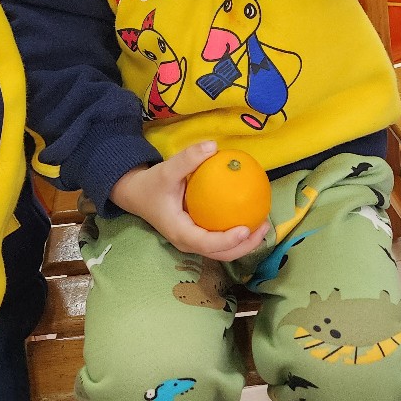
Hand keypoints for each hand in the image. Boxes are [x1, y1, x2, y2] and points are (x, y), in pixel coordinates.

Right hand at [109, 141, 269, 261]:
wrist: (136, 194)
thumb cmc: (151, 185)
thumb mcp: (166, 170)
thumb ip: (188, 158)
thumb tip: (213, 145)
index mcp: (180, 233)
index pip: (207, 244)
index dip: (227, 241)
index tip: (246, 228)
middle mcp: (188, 242)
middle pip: (220, 254)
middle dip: (245, 246)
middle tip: (264, 226)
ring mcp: (193, 240)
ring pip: (222, 250)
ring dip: (244, 242)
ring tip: (264, 224)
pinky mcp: (197, 233)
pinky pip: (219, 238)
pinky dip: (236, 232)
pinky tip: (250, 214)